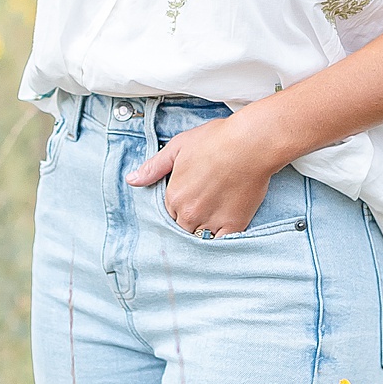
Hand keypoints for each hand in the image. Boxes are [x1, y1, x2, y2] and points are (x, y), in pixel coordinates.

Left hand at [125, 108, 283, 235]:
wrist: (250, 144)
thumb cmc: (215, 140)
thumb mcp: (178, 147)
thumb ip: (153, 167)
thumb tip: (131, 180)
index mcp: (173, 196)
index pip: (168, 213)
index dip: (178, 206)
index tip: (190, 197)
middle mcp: (189, 213)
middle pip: (182, 228)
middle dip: (189, 220)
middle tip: (203, 205)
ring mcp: (211, 221)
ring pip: (200, 237)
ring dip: (203, 230)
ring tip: (213, 216)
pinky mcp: (234, 226)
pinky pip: (221, 243)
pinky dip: (220, 240)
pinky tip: (223, 231)